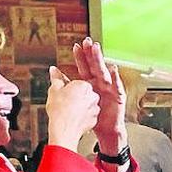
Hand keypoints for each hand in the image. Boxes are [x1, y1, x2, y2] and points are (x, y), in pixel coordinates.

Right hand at [45, 66, 99, 148]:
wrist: (64, 130)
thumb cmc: (59, 110)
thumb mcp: (54, 90)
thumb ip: (56, 78)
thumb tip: (54, 70)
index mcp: (84, 86)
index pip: (76, 84)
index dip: (67, 89)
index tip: (61, 94)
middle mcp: (93, 96)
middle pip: (82, 94)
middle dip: (74, 98)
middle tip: (63, 103)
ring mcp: (95, 108)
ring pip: (86, 105)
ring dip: (79, 108)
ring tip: (68, 112)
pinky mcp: (94, 120)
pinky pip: (88, 116)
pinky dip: (82, 117)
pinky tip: (73, 119)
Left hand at [73, 38, 126, 152]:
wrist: (106, 130)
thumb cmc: (93, 114)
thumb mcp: (76, 98)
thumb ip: (65, 82)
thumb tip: (53, 69)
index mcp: (90, 82)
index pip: (85, 66)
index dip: (81, 56)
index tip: (76, 45)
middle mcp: (100, 83)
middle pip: (95, 65)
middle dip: (92, 53)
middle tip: (88, 41)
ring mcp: (110, 88)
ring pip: (105, 72)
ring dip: (101, 60)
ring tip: (98, 50)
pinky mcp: (118, 97)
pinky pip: (117, 86)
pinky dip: (115, 78)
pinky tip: (113, 69)